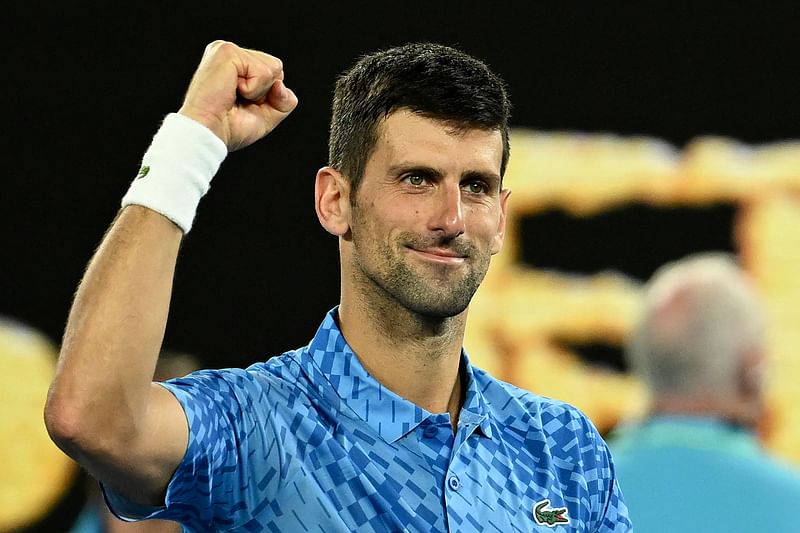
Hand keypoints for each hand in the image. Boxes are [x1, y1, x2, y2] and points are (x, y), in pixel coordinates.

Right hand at [178, 41, 297, 150]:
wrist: (208, 134)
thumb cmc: (228, 128)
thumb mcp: (266, 116)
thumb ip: (284, 101)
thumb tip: (281, 84)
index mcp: (236, 64)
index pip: (274, 73)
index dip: (268, 96)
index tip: (242, 105)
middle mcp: (230, 53)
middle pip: (277, 68)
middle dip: (265, 93)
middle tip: (238, 102)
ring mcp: (227, 49)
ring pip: (274, 68)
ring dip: (258, 91)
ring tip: (233, 96)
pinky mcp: (227, 52)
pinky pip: (263, 72)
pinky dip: (253, 90)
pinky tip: (231, 91)